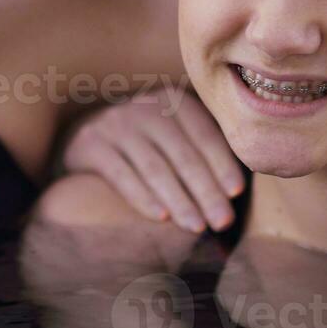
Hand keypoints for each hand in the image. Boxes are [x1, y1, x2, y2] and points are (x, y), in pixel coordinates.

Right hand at [62, 92, 243, 232]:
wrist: (85, 139)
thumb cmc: (146, 145)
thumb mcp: (173, 136)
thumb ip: (202, 150)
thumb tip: (242, 192)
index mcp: (172, 100)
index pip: (203, 132)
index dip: (222, 162)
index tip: (237, 193)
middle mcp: (143, 107)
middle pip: (181, 152)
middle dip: (205, 189)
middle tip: (223, 221)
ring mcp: (115, 124)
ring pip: (154, 166)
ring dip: (179, 199)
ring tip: (197, 227)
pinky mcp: (90, 145)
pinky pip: (121, 175)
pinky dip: (143, 197)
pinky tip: (161, 218)